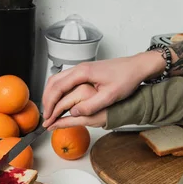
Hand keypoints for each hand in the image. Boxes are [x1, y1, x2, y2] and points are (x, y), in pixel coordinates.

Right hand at [42, 51, 164, 127]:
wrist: (137, 67)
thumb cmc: (126, 79)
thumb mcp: (110, 96)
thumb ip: (90, 105)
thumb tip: (74, 113)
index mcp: (82, 73)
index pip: (58, 88)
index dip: (50, 104)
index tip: (47, 116)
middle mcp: (79, 68)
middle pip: (53, 82)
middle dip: (47, 99)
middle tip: (46, 115)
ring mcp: (81, 69)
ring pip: (57, 80)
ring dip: (51, 94)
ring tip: (50, 109)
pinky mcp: (85, 71)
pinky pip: (65, 80)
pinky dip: (58, 90)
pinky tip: (61, 100)